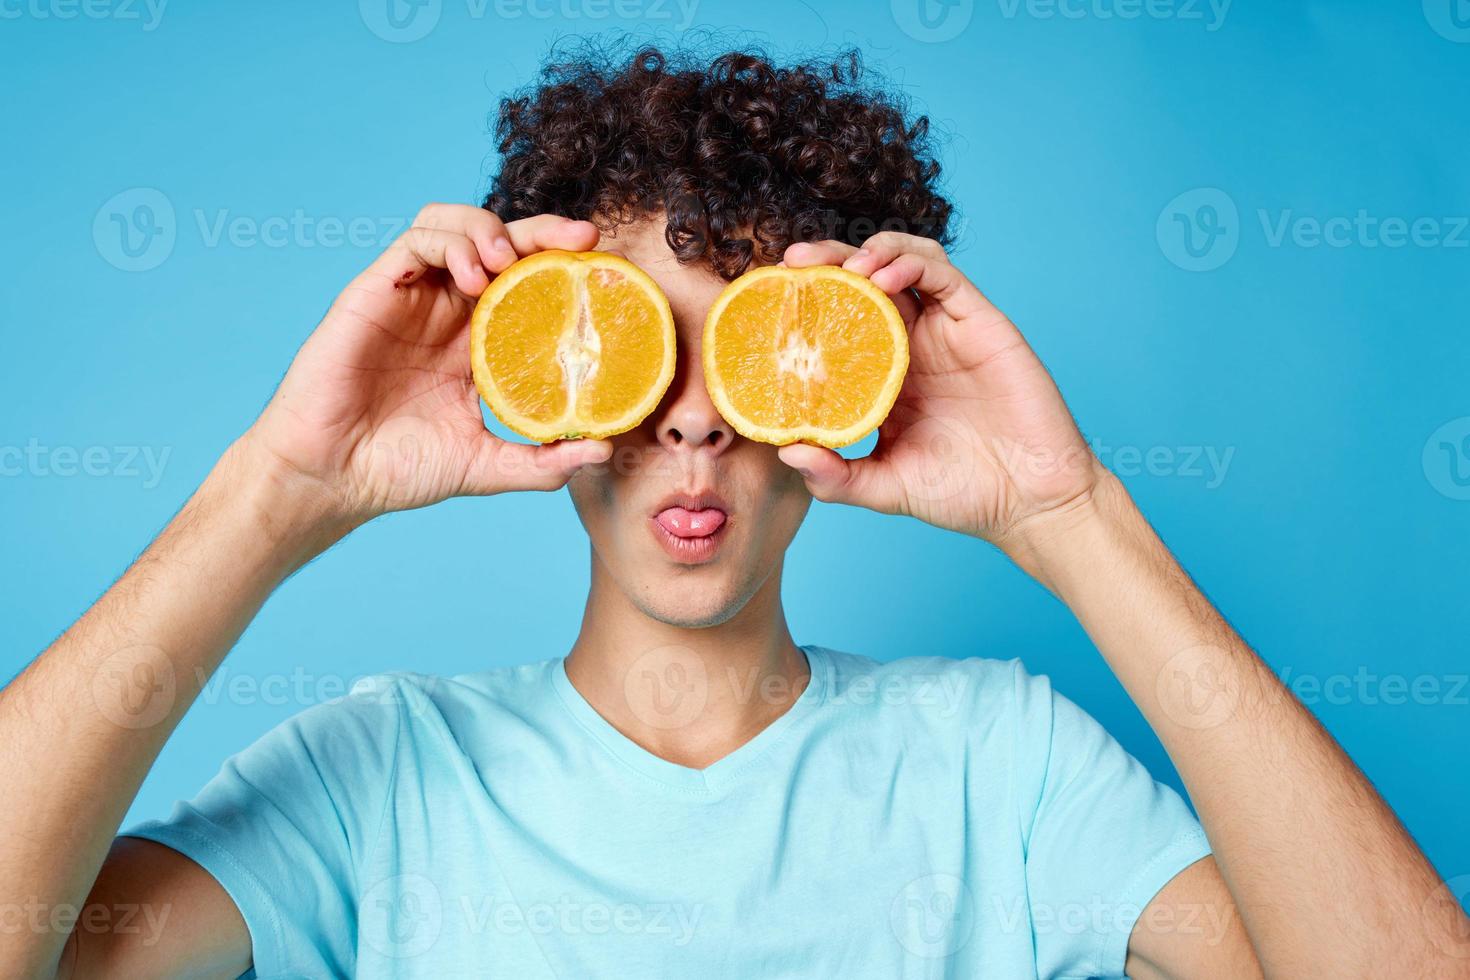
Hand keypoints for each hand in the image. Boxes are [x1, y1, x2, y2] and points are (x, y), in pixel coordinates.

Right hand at [243, 205, 612, 527]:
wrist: (333, 477)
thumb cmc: (401, 470)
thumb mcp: (487, 467)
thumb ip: (542, 464)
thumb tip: (602, 451)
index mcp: (479, 343)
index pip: (529, 285)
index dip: (562, 267)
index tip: (602, 265)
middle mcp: (449, 312)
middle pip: (502, 244)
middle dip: (544, 231)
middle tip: (582, 238)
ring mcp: (414, 298)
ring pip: (457, 226)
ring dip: (492, 229)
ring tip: (511, 260)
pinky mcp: (376, 290)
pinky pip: (417, 241)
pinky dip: (452, 243)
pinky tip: (474, 275)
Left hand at [776, 234, 1101, 546]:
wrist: (1031, 501)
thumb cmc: (963, 495)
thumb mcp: (883, 487)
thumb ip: (836, 477)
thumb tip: (786, 452)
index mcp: (883, 375)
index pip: (838, 320)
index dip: (807, 303)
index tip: (770, 301)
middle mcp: (912, 345)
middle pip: (863, 281)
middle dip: (827, 262)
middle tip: (791, 265)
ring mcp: (945, 330)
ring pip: (902, 262)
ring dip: (868, 252)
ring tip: (842, 267)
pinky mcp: (979, 321)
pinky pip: (941, 273)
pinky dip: (908, 263)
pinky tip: (882, 279)